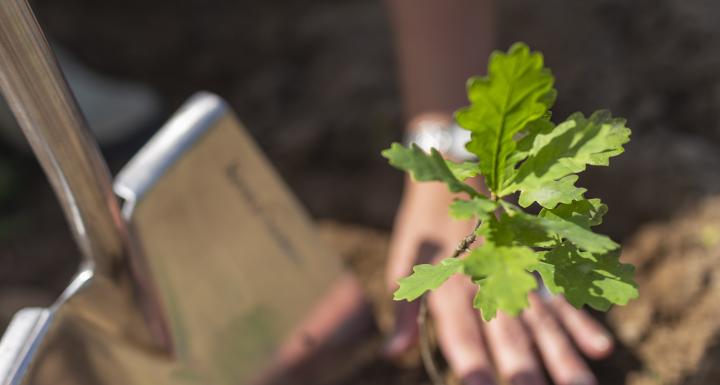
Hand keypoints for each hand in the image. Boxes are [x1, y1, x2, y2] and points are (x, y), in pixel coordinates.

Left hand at [384, 180, 613, 384]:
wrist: (455, 172)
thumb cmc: (425, 227)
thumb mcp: (404, 263)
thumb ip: (405, 312)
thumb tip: (394, 352)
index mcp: (449, 283)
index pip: (461, 330)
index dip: (470, 360)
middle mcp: (488, 279)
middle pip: (508, 332)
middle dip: (522, 370)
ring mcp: (518, 270)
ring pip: (542, 320)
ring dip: (563, 357)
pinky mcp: (539, 261)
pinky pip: (563, 294)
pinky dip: (582, 320)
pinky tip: (600, 348)